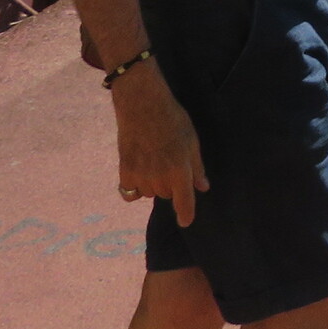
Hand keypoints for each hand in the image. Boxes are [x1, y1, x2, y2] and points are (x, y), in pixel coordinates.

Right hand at [110, 61, 208, 224]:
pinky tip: (138, 170)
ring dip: (153, 184)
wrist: (142, 106)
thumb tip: (203, 187)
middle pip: (167, 195)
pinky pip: (130, 193)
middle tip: (169, 161)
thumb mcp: (192, 141)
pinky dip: (135, 187)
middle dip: (171, 184)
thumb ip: (197, 167)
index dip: (186, 215)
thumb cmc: (172, 120)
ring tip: (153, 159)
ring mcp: (141, 177)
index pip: (184, 202)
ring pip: (149, 193)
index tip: (185, 222)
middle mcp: (160, 178)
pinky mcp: (125, 173)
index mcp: (180, 171)